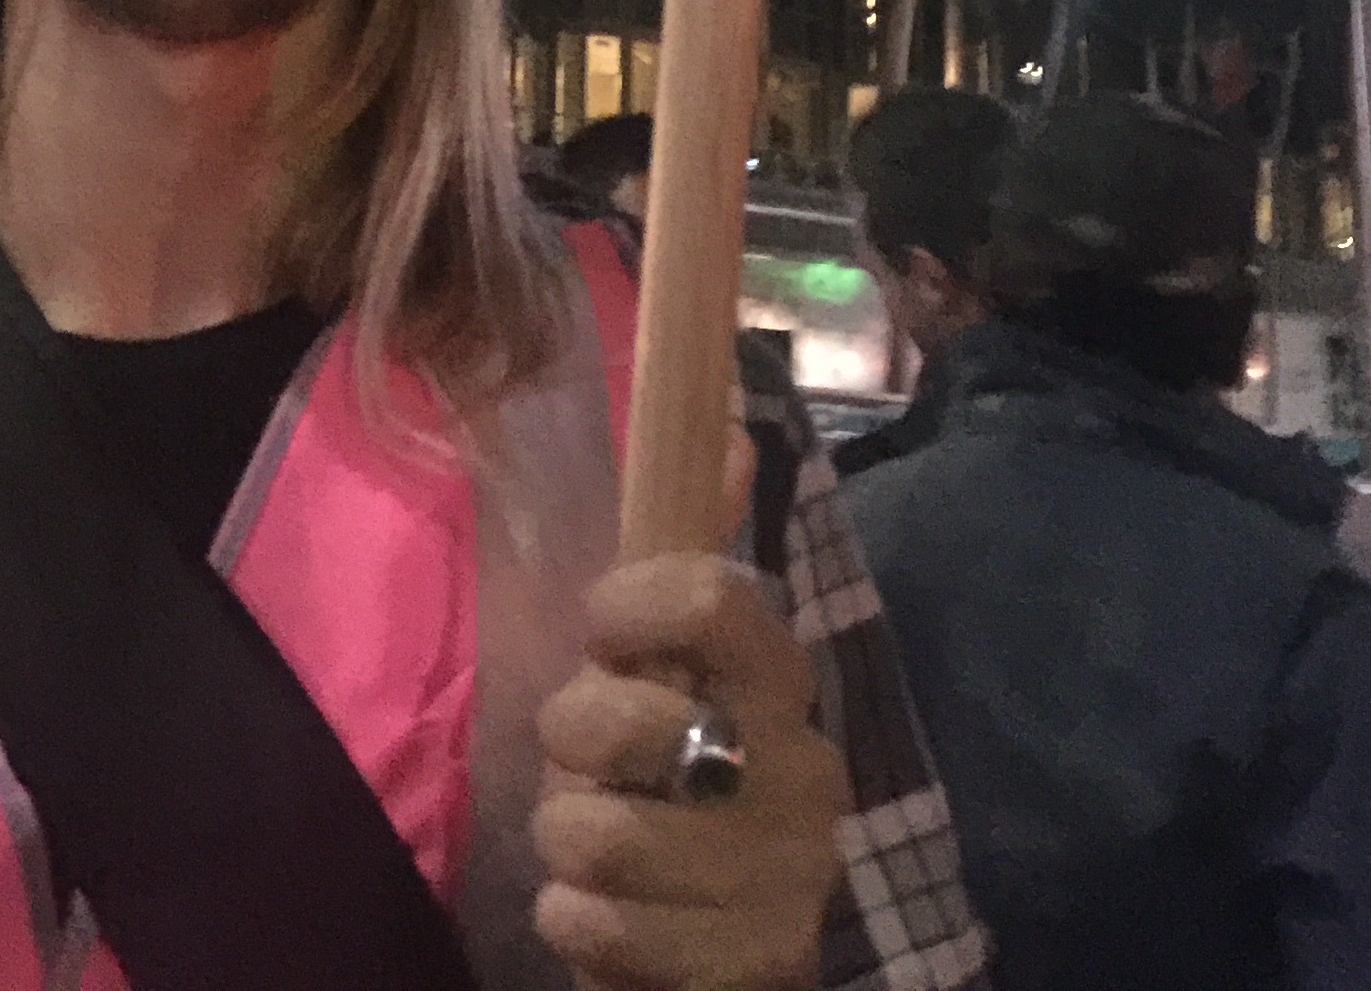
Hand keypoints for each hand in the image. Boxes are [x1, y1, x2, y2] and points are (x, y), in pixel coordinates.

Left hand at [532, 553, 847, 990]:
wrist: (719, 947)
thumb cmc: (669, 782)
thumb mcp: (671, 667)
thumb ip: (688, 559)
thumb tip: (732, 432)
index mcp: (781, 681)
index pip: (713, 596)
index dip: (628, 607)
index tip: (600, 632)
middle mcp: (804, 772)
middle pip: (633, 720)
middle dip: (570, 741)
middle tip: (586, 762)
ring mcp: (785, 877)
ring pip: (600, 833)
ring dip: (567, 839)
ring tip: (594, 845)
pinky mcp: (753, 966)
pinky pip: (599, 924)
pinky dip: (575, 922)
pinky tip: (607, 917)